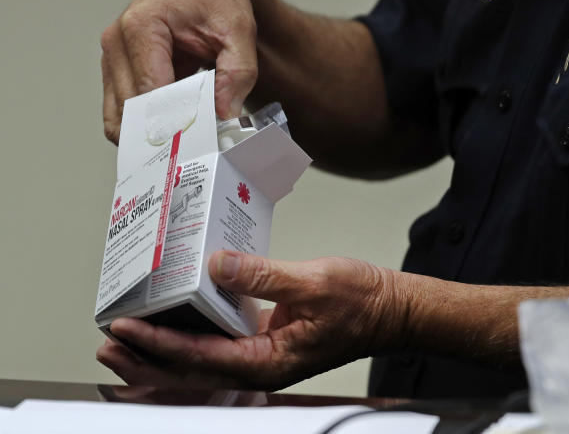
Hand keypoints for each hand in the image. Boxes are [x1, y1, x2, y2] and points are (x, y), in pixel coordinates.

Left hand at [96, 252, 409, 389]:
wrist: (392, 310)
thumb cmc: (362, 304)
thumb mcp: (312, 283)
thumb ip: (263, 276)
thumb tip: (218, 265)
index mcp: (268, 363)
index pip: (199, 357)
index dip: (158, 342)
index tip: (126, 328)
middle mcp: (260, 367)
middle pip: (190, 371)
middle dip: (146, 358)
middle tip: (108, 343)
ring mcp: (262, 356)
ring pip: (200, 360)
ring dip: (162, 349)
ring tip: (126, 338)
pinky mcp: (267, 341)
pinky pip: (219, 344)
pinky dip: (190, 335)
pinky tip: (175, 319)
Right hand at [100, 0, 258, 143]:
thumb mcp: (239, 31)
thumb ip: (237, 72)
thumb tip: (224, 114)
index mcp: (141, 26)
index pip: (150, 91)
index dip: (173, 121)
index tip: (197, 143)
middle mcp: (117, 41)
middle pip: (131, 108)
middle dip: (163, 131)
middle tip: (197, 148)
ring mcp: (112, 56)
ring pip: (120, 117)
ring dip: (151, 133)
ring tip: (186, 140)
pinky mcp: (115, 69)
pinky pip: (122, 111)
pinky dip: (146, 125)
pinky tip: (175, 128)